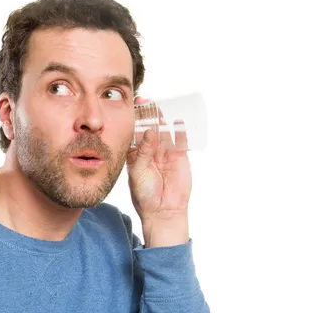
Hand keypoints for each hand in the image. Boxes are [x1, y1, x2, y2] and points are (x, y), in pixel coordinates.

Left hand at [126, 97, 192, 220]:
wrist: (162, 211)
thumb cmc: (145, 195)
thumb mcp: (138, 172)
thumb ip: (143, 152)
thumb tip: (149, 131)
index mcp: (136, 155)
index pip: (135, 133)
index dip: (134, 121)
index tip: (132, 108)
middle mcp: (150, 152)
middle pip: (150, 128)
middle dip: (147, 115)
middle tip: (145, 101)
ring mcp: (165, 153)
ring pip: (164, 132)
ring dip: (162, 119)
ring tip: (159, 105)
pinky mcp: (180, 157)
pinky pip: (181, 141)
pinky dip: (180, 130)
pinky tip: (178, 120)